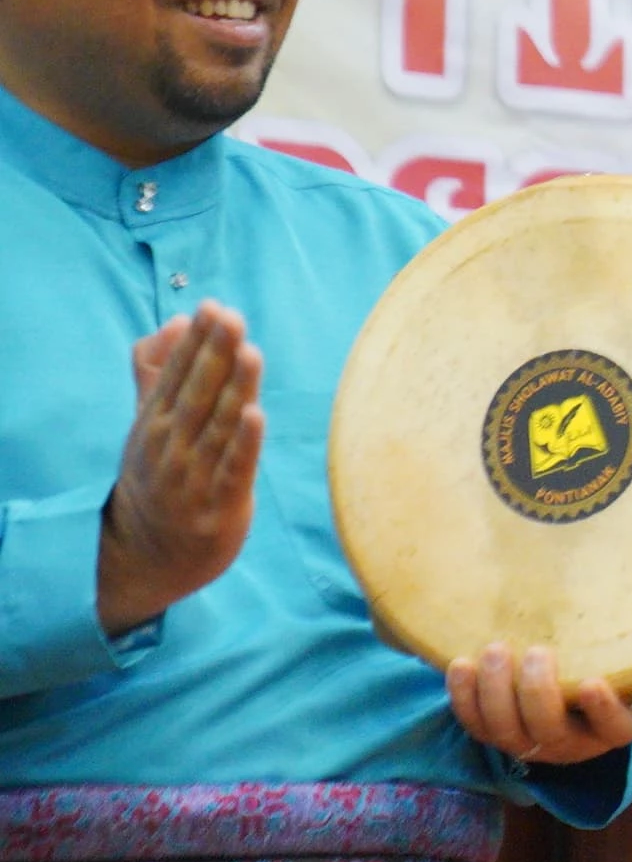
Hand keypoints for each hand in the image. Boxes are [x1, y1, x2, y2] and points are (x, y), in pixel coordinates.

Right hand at [95, 302, 264, 634]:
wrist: (145, 555)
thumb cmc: (156, 479)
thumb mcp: (148, 425)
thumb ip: (158, 373)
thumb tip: (175, 323)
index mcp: (153, 422)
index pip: (175, 374)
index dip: (196, 342)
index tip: (213, 307)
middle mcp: (169, 445)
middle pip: (195, 393)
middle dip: (214, 354)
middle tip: (231, 315)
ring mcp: (192, 477)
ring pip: (217, 426)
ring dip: (234, 389)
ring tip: (249, 352)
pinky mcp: (218, 507)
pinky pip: (233, 470)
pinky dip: (243, 444)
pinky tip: (255, 414)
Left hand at [448, 642, 631, 766]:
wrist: (566, 687)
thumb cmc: (600, 667)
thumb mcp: (619, 661)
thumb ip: (617, 641)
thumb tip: (616, 575)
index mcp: (611, 727)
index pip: (614, 727)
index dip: (603, 710)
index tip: (593, 682)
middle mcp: (570, 744)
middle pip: (550, 730)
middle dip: (537, 691)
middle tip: (537, 652)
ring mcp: (528, 743)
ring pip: (505, 728)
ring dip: (496, 690)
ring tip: (496, 650)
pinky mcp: (493, 734)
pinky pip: (473, 722)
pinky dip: (463, 695)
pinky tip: (462, 664)